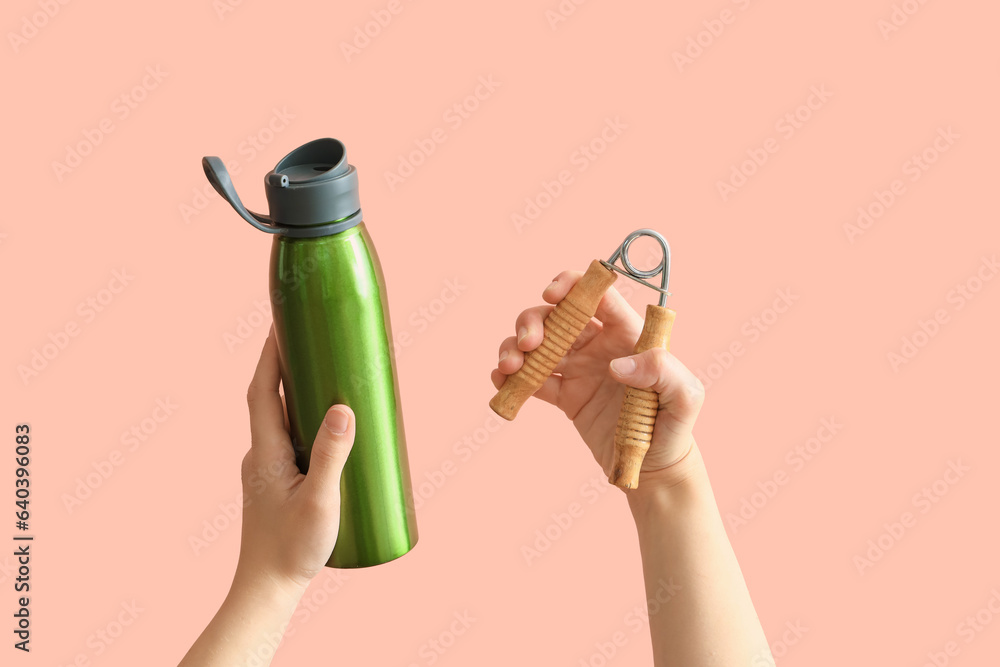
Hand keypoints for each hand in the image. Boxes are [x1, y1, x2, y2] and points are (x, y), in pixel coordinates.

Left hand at [238, 326, 355, 595]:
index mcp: (265, 451)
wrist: (267, 590)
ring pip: (280, 419)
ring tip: (327, 374)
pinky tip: (328, 428)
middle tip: (312, 337)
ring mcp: (266, 469)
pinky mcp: (276, 483)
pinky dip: (304, 420)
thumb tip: (345, 407)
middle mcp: (260, 454)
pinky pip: (289, 438)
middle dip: (287, 364)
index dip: (270, 354)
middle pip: (270, 397)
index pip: (263, 389)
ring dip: (297, 392)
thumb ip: (333, 454)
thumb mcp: (320, 500)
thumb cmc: (290, 550)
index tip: (281, 322)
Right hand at [491, 270, 705, 487]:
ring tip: (509, 367)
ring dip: (515, 347)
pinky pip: (533, 380)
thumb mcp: (685, 397)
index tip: (552, 295)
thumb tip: (620, 364)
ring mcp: (579, 370)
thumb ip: (662, 371)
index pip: (598, 296)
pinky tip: (502, 382)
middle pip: (558, 316)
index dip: (572, 285)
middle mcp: (600, 346)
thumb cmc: (675, 428)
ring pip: (539, 344)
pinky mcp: (565, 396)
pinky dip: (512, 377)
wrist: (654, 470)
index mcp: (628, 334)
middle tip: (528, 345)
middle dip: (534, 321)